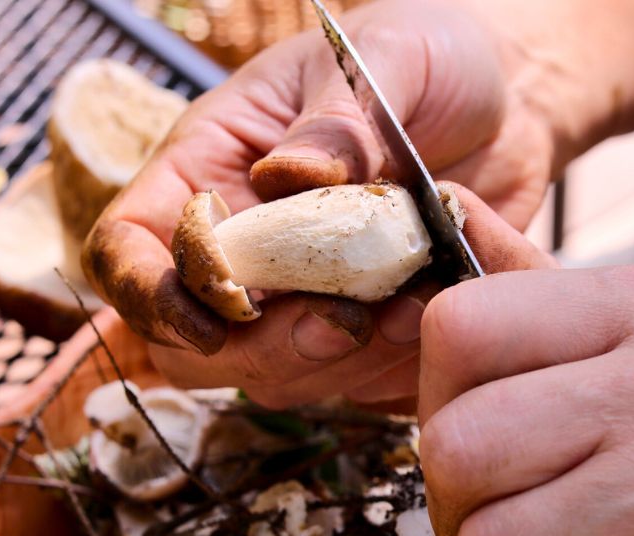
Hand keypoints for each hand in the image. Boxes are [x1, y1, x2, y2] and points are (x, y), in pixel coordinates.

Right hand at [83, 0, 554, 407]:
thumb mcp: (385, 57)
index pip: (128, 251)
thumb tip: (284, 179)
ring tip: (409, 308)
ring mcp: (299, 298)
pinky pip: (353, 383)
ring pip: (272, 376)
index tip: (216, 318)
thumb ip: (337, 119)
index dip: (150, 296)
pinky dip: (387, 367)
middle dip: (256, 350)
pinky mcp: (361, 331)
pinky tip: (431, 318)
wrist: (505, 97)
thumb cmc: (422, 55)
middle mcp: (241, 247)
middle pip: (190, 345)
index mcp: (209, 170)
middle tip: (339, 320)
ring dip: (333, 361)